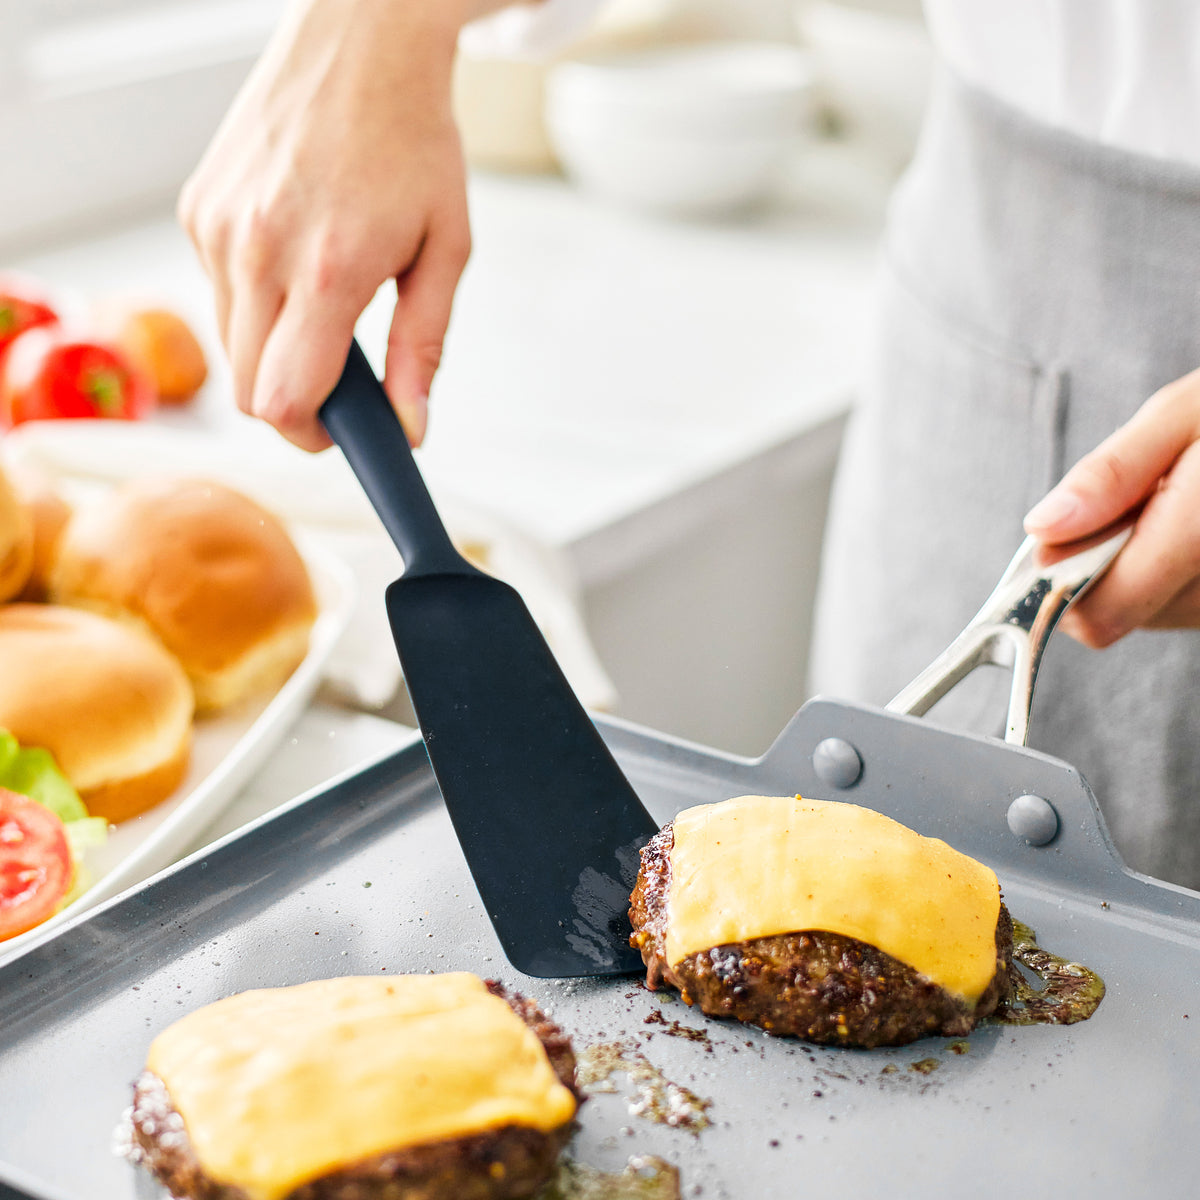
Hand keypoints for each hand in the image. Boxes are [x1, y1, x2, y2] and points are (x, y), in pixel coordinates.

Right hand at [178, 0, 490, 450]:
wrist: (361, 44)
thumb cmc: (414, 142)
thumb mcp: (445, 250)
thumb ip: (423, 348)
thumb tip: (411, 427)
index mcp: (327, 270)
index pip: (285, 400)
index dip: (311, 437)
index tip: (340, 437)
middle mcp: (257, 251)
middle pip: (249, 387)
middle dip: (295, 404)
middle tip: (343, 382)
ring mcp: (216, 227)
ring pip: (230, 344)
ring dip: (274, 351)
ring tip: (326, 303)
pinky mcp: (196, 208)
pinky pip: (219, 292)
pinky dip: (255, 300)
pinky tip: (294, 255)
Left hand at [1024, 367, 1199, 646]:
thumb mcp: (1182, 414)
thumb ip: (1111, 475)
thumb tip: (1043, 529)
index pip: (1104, 610)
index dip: (1061, 579)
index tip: (1056, 533)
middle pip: (1120, 614)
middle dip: (1104, 561)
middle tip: (1137, 500)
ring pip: (1150, 614)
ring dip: (1140, 566)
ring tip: (1179, 504)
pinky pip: (1182, 605)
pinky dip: (1170, 570)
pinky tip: (1194, 526)